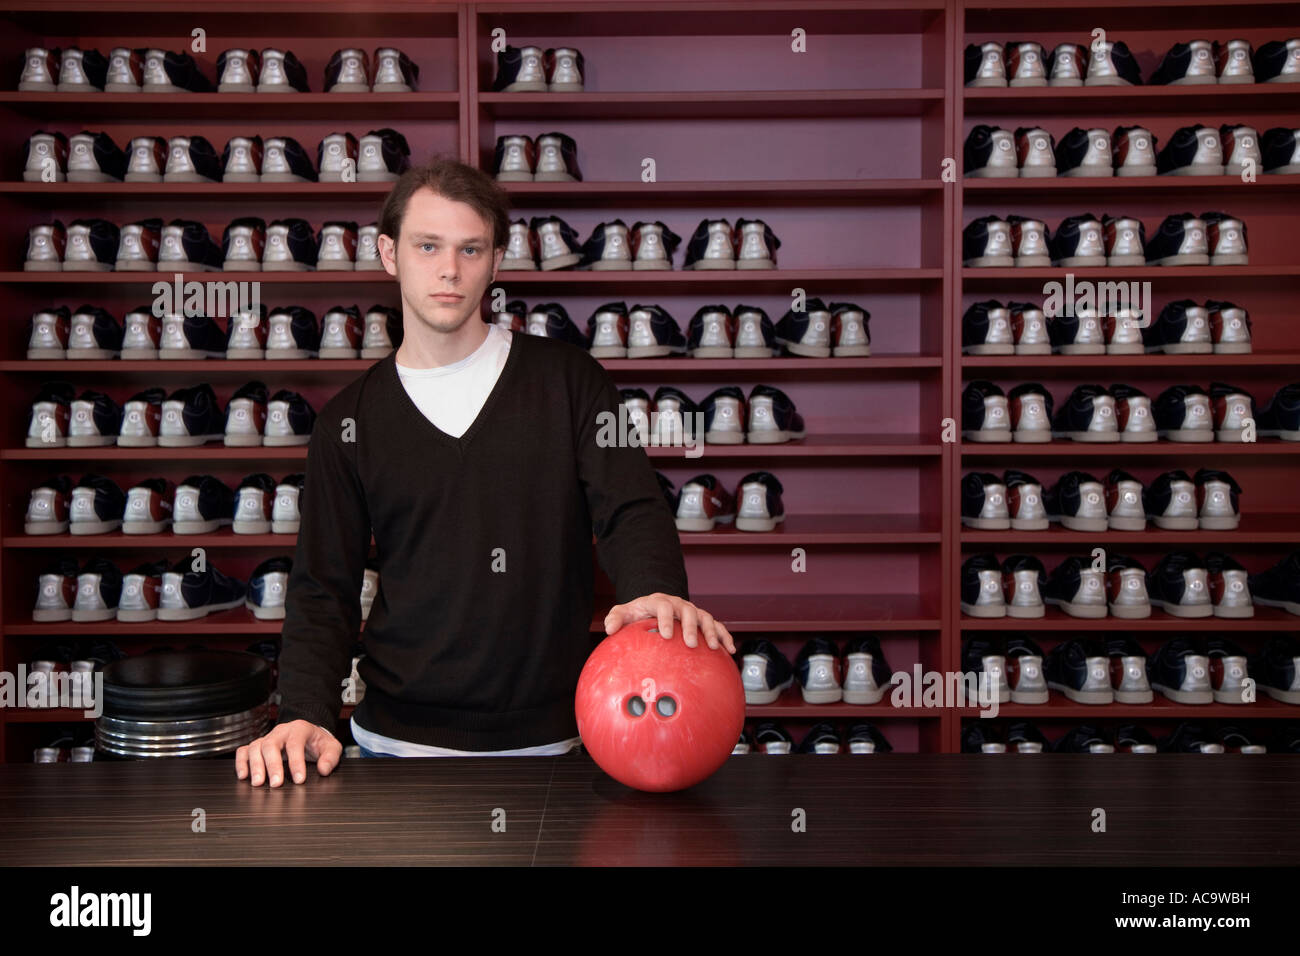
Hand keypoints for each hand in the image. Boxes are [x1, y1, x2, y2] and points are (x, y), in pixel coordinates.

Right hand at [235, 720, 341, 786]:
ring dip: (255, 766)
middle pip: (271, 744)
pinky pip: (244, 751)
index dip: (296, 762)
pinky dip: (241, 762)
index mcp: (299, 729)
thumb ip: (331, 757)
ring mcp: (267, 738)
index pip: (295, 743)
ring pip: (255, 747)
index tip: (299, 780)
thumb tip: (324, 769)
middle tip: (275, 784)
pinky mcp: (258, 746)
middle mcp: (281, 731)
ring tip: (258, 783)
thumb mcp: (332, 747)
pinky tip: (244, 776)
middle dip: (272, 765)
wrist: (308, 735)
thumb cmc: (318, 742)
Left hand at [604, 593, 735, 653]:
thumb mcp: (625, 613)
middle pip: (688, 611)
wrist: (655, 605)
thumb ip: (616, 618)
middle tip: (691, 643)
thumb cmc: (639, 612)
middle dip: (691, 627)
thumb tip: (609, 629)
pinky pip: (717, 626)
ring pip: (705, 617)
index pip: (664, 607)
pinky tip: (730, 650)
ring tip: (713, 647)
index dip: (666, 620)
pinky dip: (725, 636)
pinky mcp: (703, 620)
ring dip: (711, 631)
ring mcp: (693, 611)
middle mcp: (679, 604)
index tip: (666, 635)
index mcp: (660, 602)